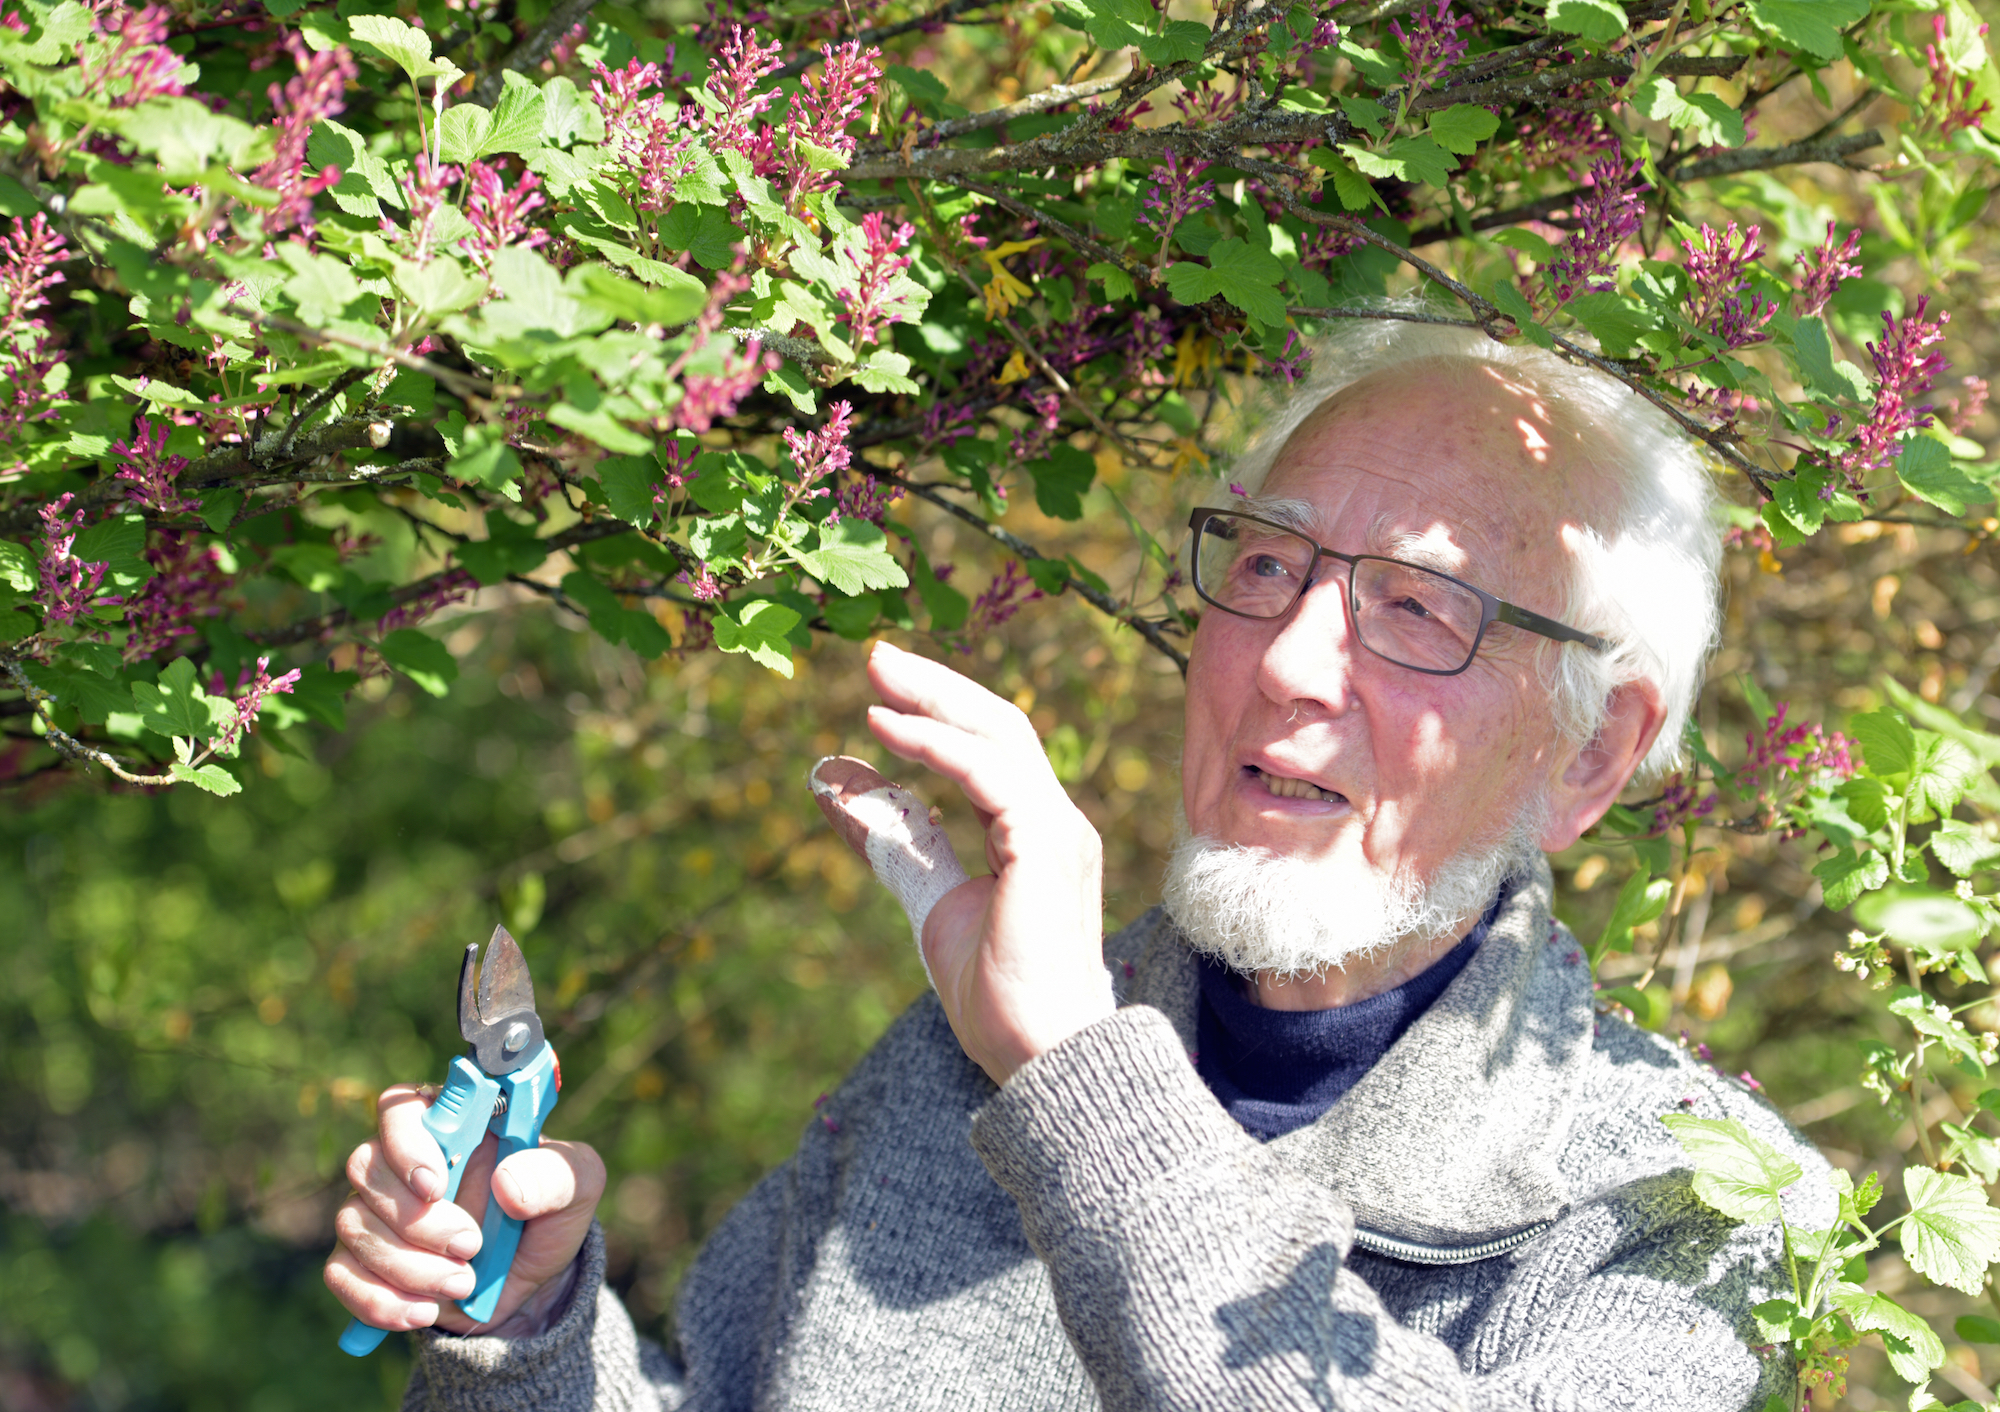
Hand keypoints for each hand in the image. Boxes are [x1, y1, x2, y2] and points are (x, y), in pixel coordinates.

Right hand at [324, 1083, 605, 1337]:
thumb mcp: (576, 1185)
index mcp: (451, 1123)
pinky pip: (342, 1275)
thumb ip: (554, 1174)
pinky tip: (424, 1311)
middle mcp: (402, 1161)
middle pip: (367, 1167)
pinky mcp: (363, 1261)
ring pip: (354, 1225)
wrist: (533, 1281)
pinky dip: (380, 1300)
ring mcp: (375, 1211)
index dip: (406, 1141)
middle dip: (418, 1219)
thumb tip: (506, 1184)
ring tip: (464, 1282)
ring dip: (408, 1265)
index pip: (400, 1106)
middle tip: (470, 1246)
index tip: (435, 1184)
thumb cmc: (549, 1211)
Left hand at [865, 640, 1114, 1084]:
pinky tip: (885, 731)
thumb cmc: (999, 997)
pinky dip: (935, 745)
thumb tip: (845, 797)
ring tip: (872, 679)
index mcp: (1036, 834)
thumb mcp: (932, 904)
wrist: (1042, 1057)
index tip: (881, 694)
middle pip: (999, 725)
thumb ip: (899, 847)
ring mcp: (1057, 830)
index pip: (992, 750)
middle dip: (936, 686)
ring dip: (931, 700)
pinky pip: (987, 773)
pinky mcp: (1045, 845)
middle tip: (875, 656)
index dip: (939, 714)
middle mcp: (1055, 821)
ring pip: (997, 735)